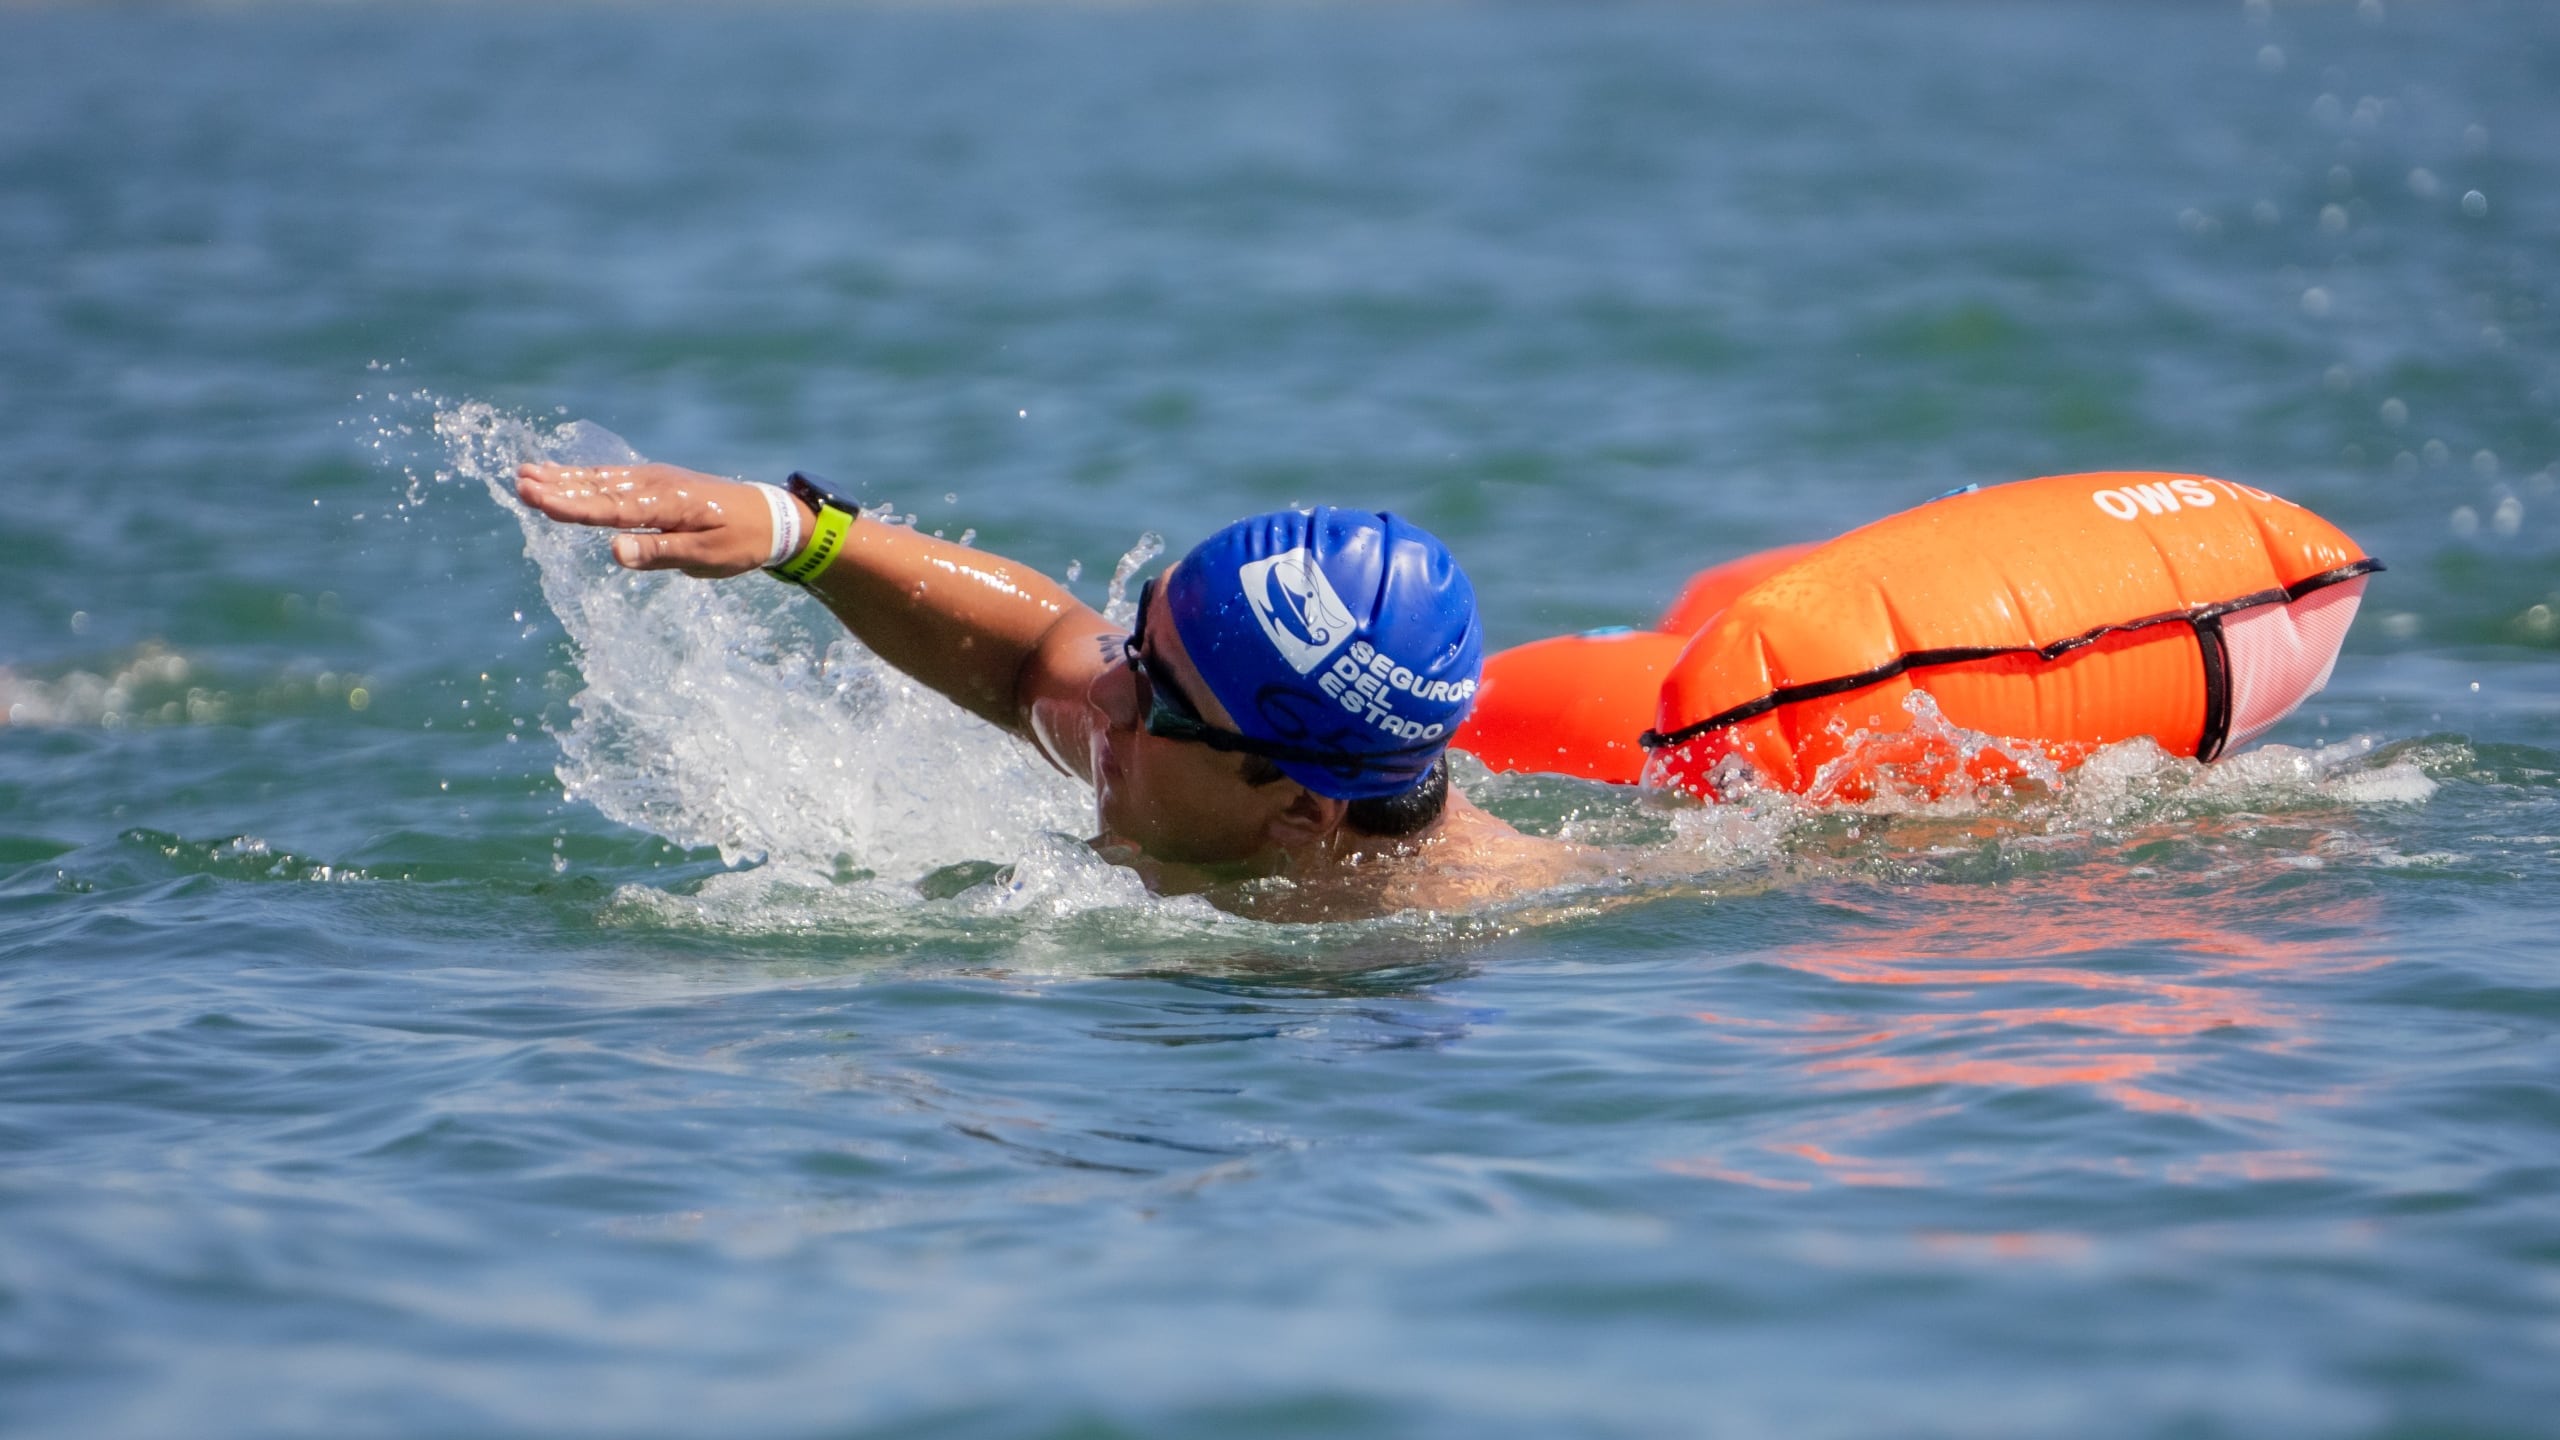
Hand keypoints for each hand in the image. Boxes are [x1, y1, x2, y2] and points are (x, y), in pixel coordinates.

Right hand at [514, 463, 800, 577]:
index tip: (535, 498)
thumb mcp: (705, 557)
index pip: (608, 508)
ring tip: (528, 473)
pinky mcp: (658, 482)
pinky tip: (565, 475)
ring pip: (602, 479)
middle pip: (598, 488)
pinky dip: (586, 477)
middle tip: (518, 481)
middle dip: (557, 486)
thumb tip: (614, 551)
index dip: (569, 505)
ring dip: (565, 477)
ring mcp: (656, 480)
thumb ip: (659, 553)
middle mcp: (655, 485)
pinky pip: (614, 478)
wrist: (772, 517)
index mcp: (665, 504)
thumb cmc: (740, 542)